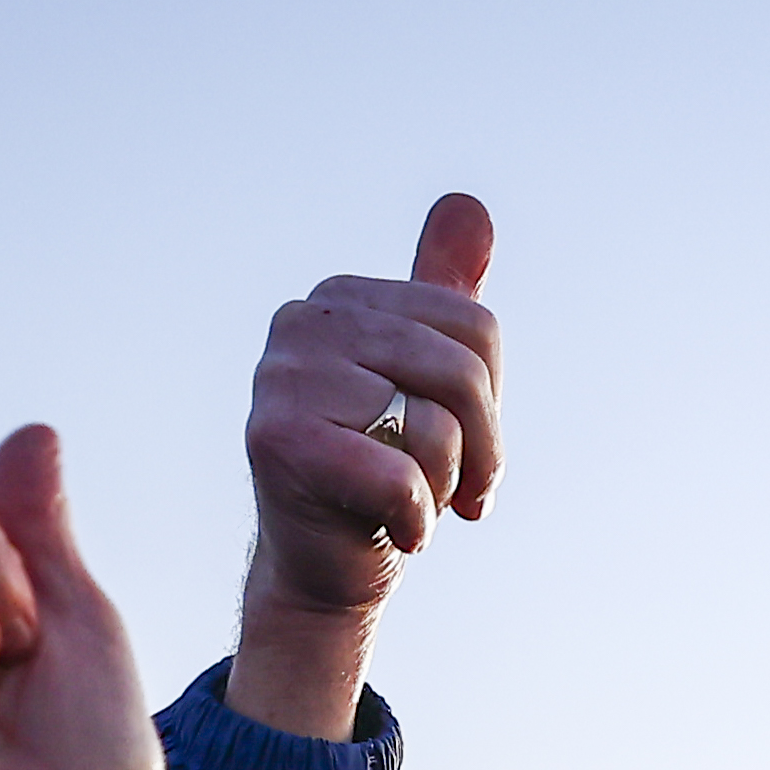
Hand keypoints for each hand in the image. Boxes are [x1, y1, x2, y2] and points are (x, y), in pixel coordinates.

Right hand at [241, 194, 501, 624]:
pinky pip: (403, 475)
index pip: (477, 328)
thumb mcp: (427, 377)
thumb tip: (469, 203)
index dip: (490, 404)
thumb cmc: (383, 469)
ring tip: (400, 501)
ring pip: (436, 427)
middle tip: (447, 488)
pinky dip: (415, 519)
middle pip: (464, 372)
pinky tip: (385, 527)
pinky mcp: (279, 440)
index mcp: (341, 297)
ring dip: (440, 486)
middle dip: (479, 449)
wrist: (325, 566)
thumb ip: (444, 292)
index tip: (460, 443)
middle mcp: (302, 323)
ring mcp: (282, 378)